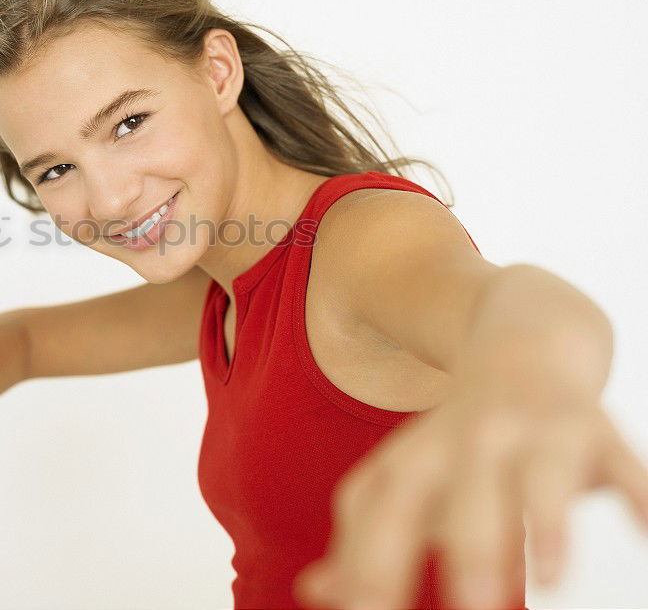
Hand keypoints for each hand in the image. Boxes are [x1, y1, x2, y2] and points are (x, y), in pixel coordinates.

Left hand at [291, 390, 647, 608]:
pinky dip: (636, 493)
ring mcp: (535, 431)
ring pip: (539, 476)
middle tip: (471, 608)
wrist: (520, 345)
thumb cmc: (458, 441)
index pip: (386, 511)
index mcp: (419, 456)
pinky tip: (646, 526)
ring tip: (549, 577)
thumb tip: (314, 591)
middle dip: (466, 550)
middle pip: (463, 495)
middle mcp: (472, 440)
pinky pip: (621, 463)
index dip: (372, 561)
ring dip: (545, 522)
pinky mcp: (592, 430)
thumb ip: (364, 539)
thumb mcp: (406, 479)